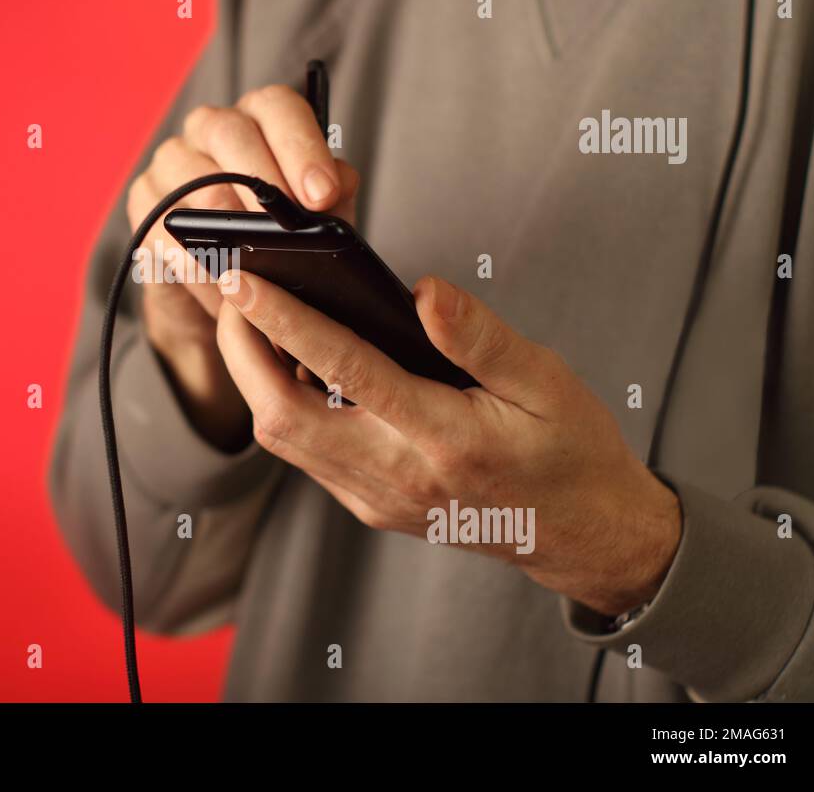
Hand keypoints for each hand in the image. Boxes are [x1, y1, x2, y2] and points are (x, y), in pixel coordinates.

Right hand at [126, 85, 358, 449]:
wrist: (230, 291)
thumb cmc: (279, 243)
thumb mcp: (316, 221)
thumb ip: (332, 200)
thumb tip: (330, 194)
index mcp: (261, 119)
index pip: (277, 107)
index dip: (301, 147)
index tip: (322, 195)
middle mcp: (211, 127)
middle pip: (230, 133)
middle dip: (264, 184)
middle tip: (289, 230)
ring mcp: (171, 159)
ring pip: (195, 179)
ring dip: (227, 225)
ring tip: (256, 262)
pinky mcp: (143, 198)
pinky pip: (161, 221)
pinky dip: (190, 254)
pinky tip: (214, 276)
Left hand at [213, 270, 681, 616]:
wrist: (580, 534)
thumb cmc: (568, 451)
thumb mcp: (546, 380)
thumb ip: (480, 336)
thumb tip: (423, 290)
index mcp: (445, 438)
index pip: (345, 369)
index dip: (286, 320)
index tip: (245, 280)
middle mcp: (397, 474)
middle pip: (282, 416)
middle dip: (242, 350)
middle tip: (233, 291)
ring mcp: (376, 497)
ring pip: (282, 439)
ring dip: (254, 378)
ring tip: (253, 317)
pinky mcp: (368, 505)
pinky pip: (303, 455)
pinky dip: (281, 405)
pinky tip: (290, 364)